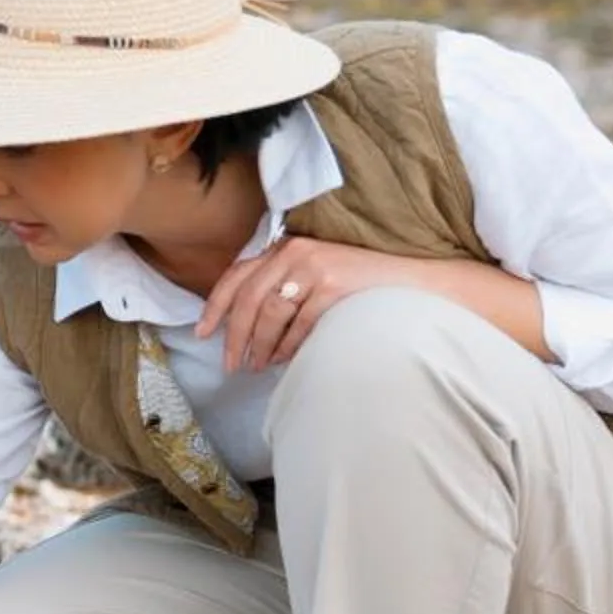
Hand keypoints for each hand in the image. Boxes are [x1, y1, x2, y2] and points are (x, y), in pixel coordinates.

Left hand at [195, 236, 420, 373]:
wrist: (410, 284)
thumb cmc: (357, 287)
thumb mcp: (313, 277)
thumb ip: (281, 288)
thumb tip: (243, 327)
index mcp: (285, 248)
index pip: (237, 275)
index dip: (215, 306)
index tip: (202, 333)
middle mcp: (295, 253)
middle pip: (248, 298)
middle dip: (234, 335)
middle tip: (229, 364)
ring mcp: (315, 268)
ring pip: (270, 314)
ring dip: (259, 345)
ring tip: (257, 365)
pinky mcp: (334, 287)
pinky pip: (299, 325)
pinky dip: (287, 346)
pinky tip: (283, 360)